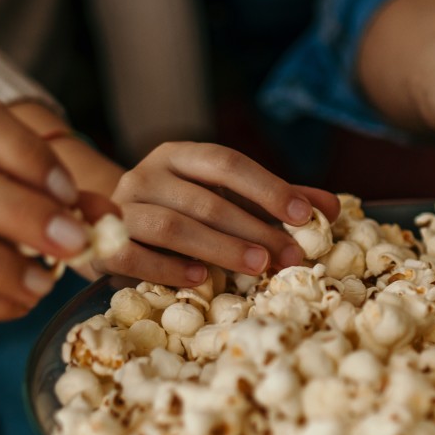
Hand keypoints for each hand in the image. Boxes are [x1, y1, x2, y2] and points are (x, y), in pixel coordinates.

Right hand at [99, 142, 339, 288]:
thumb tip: (332, 208)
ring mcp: (121, 209)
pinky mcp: (102, 244)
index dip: (266, 188)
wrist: (105, 227)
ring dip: (219, 248)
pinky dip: (169, 269)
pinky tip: (200, 279)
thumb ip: (274, 201)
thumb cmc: (180, 213)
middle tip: (290, 256)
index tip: (303, 216)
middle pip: (204, 200)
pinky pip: (135, 256)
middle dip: (253, 229)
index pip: (225, 163)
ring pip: (171, 227)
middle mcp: (145, 174)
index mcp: (178, 155)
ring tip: (256, 266)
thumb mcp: (226, 200)